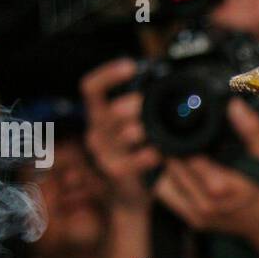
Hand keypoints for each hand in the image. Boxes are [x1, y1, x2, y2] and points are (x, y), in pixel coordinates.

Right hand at [81, 58, 162, 210]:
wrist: (129, 190)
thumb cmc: (135, 148)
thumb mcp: (135, 121)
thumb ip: (142, 103)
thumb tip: (166, 81)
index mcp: (99, 112)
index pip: (92, 88)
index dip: (108, 75)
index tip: (130, 66)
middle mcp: (96, 130)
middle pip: (110, 111)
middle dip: (133, 105)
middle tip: (149, 104)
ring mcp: (104, 152)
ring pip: (121, 135)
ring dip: (141, 130)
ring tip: (154, 129)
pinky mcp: (115, 171)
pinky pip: (129, 162)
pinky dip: (145, 156)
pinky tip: (157, 153)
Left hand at [154, 99, 258, 241]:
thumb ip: (252, 130)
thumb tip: (234, 105)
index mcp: (222, 187)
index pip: (187, 156)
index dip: (183, 138)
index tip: (185, 125)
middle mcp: (207, 205)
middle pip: (173, 167)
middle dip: (173, 150)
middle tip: (179, 135)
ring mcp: (198, 215)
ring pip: (164, 181)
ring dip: (169, 165)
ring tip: (179, 151)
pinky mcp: (193, 221)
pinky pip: (168, 196)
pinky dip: (169, 179)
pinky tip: (181, 169)